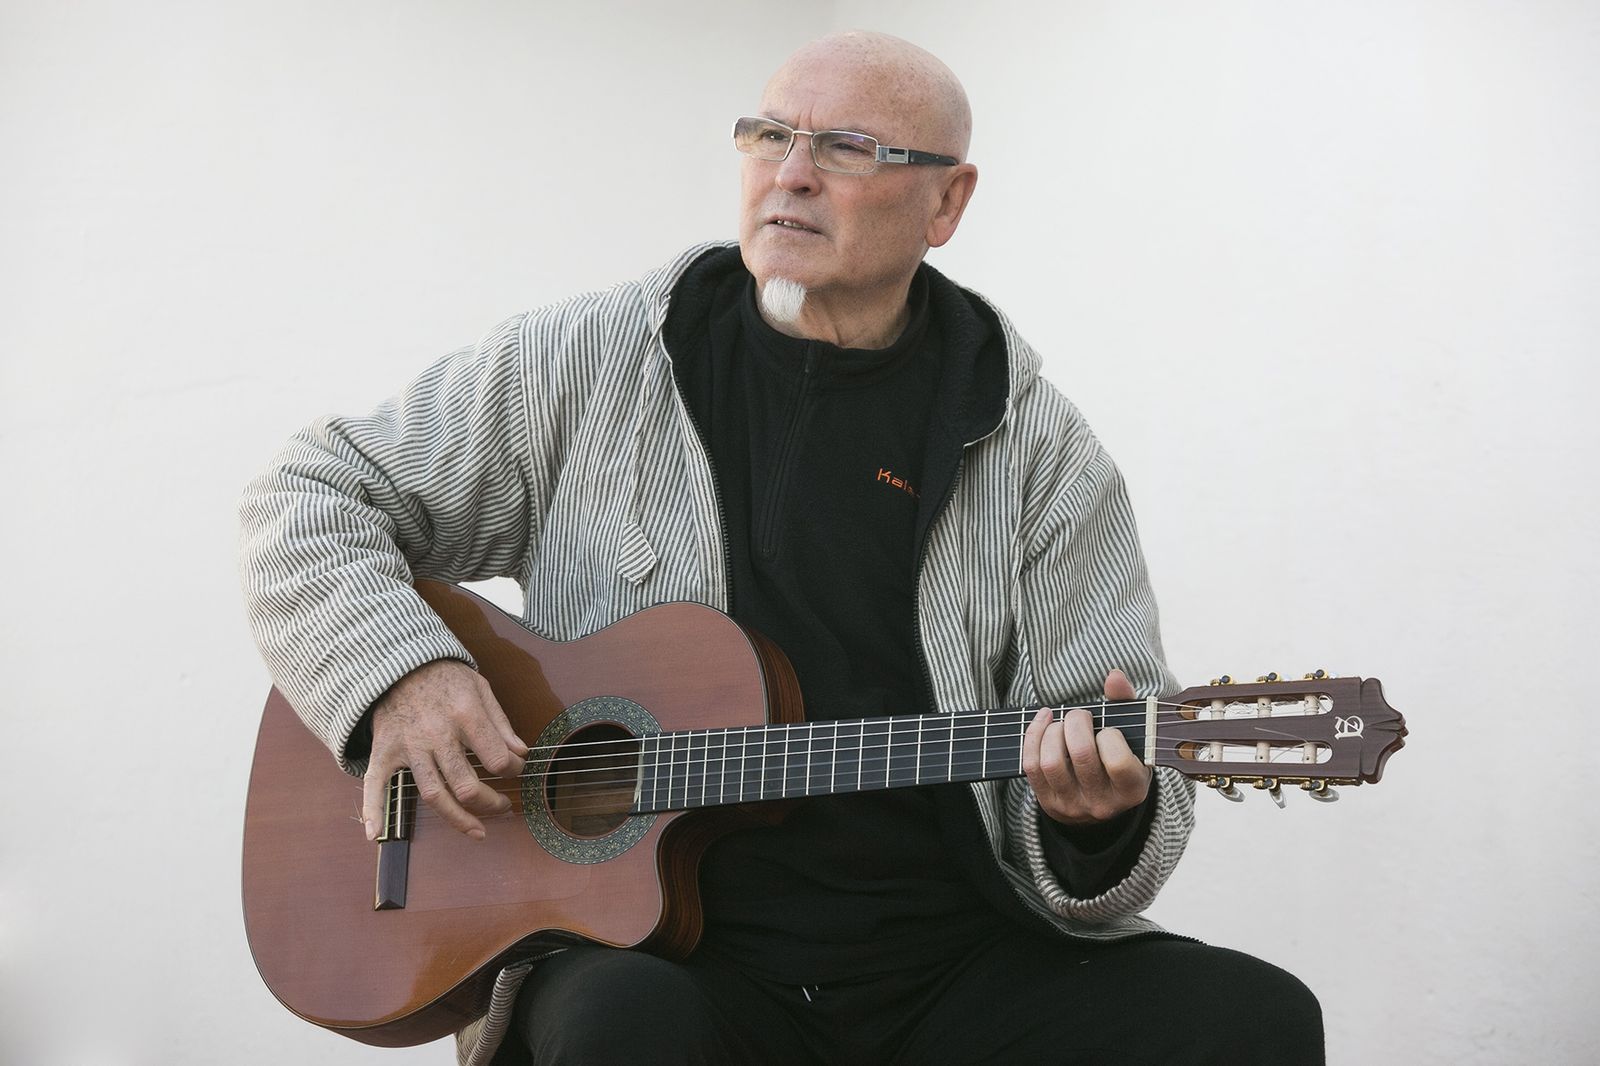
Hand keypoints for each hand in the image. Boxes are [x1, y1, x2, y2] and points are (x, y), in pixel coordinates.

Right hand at [360, 659, 528, 840]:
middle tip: (503, 806)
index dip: (514, 771)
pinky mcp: (384, 752)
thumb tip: (522, 755)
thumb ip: (501, 724)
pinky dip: (372, 810)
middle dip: (491, 803)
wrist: (399, 663)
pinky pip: (374, 785)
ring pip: (432, 795)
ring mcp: (408, 746)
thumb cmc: (445, 677)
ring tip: (478, 831)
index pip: (497, 759)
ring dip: (457, 819)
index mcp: (465, 715)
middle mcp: (435, 734)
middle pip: (466, 786)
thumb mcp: (480, 689)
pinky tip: (374, 834)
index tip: (516, 771)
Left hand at [1022, 668, 1150, 825]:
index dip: (1110, 736)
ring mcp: (1073, 805)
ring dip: (1052, 731)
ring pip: (1052, 762)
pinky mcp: (1048, 803)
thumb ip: (1126, 702)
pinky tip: (1044, 721)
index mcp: (1131, 788)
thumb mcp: (1133, 736)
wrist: (1102, 799)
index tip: (1108, 730)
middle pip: (1081, 754)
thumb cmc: (1121, 756)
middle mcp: (1103, 803)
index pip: (1117, 761)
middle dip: (1076, 723)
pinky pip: (1031, 766)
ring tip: (1062, 722)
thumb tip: (1114, 676)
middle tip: (1081, 716)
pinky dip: (1033, 736)